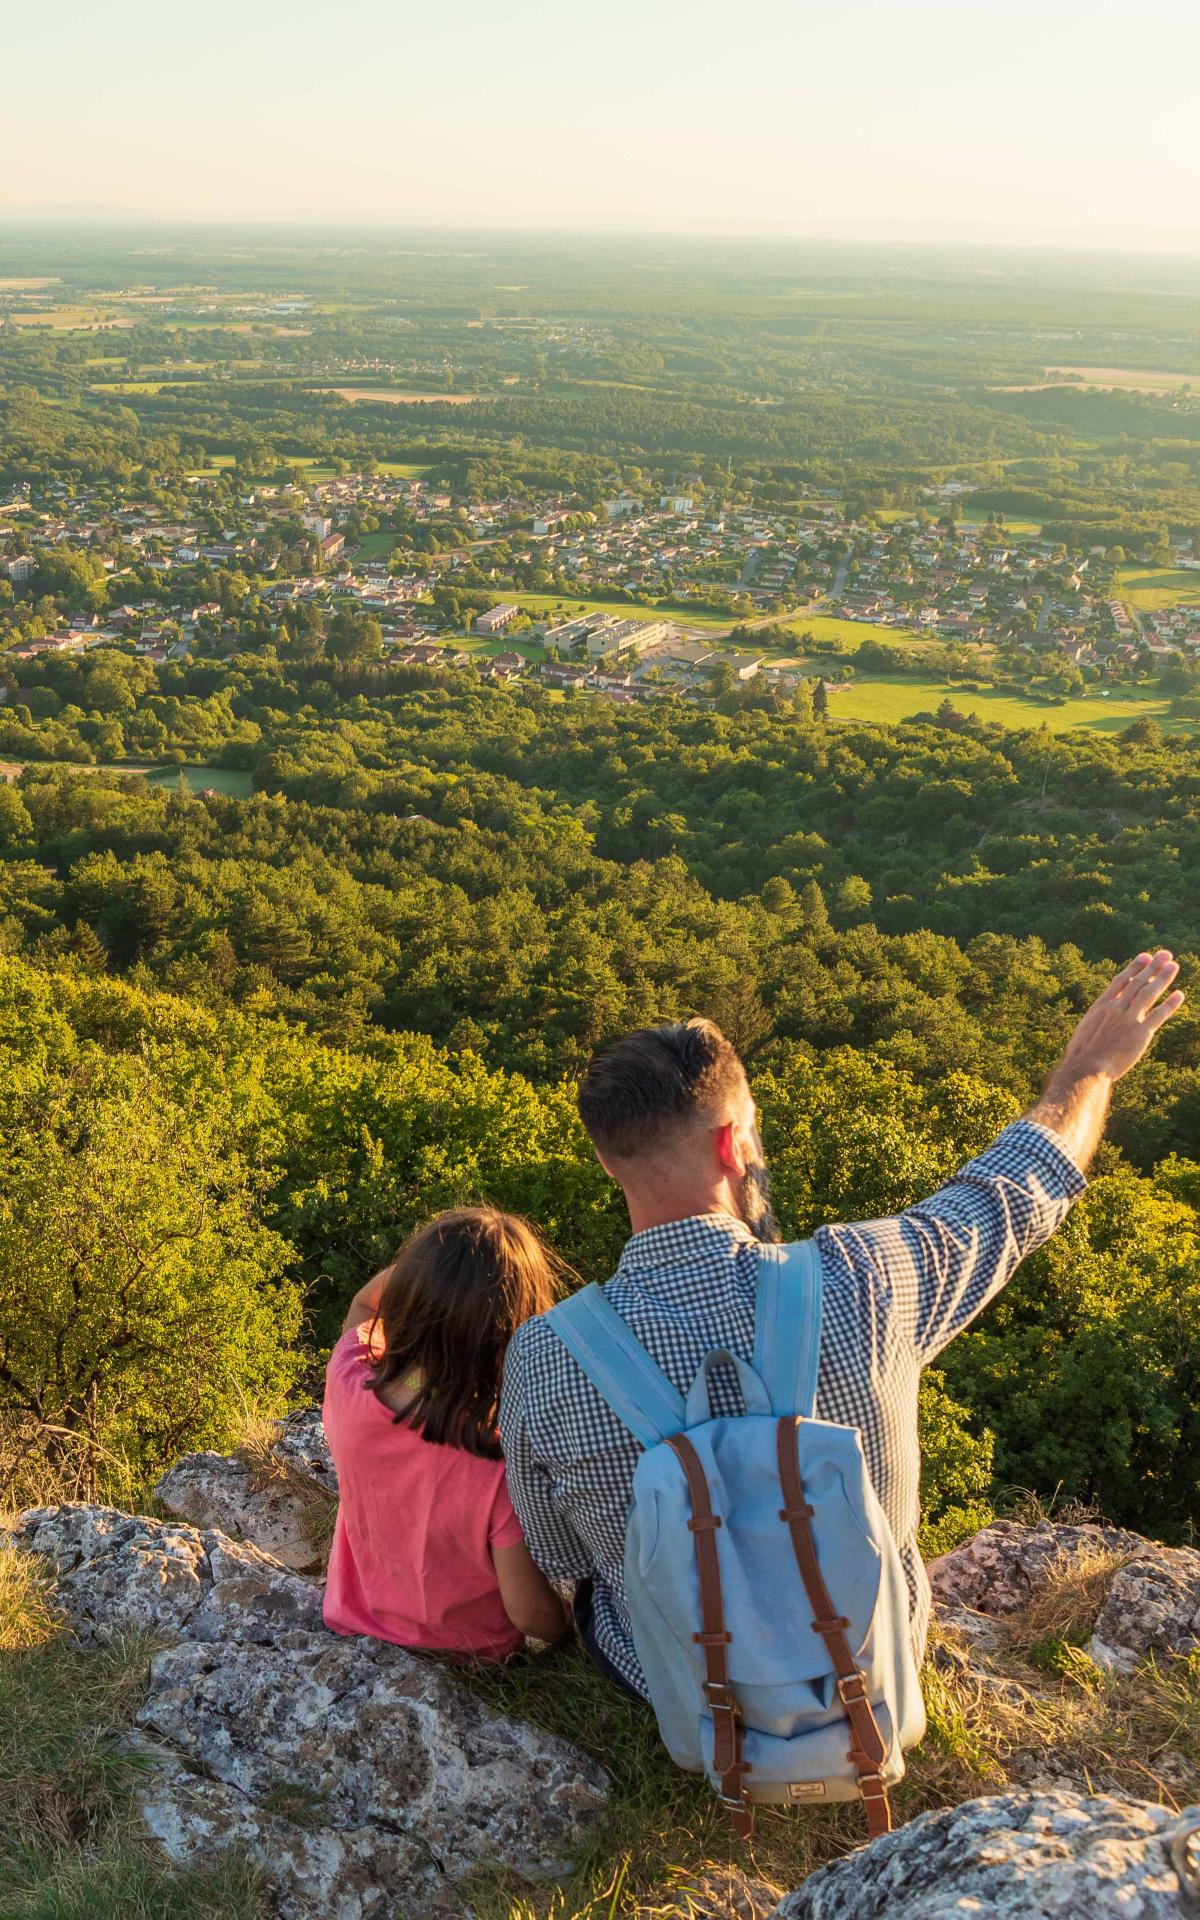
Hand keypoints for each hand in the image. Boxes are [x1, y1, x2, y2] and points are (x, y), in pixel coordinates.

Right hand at [1059, 950, 1184, 1083]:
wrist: (1085, 1068)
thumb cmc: (1082, 1054)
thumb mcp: (1085, 1030)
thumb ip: (1096, 1020)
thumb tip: (1099, 1019)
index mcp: (1101, 1005)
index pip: (1121, 980)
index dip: (1135, 967)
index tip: (1145, 957)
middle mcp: (1116, 1008)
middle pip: (1137, 982)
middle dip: (1152, 967)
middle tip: (1165, 954)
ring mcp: (1128, 1019)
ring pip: (1148, 993)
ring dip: (1162, 978)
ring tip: (1173, 965)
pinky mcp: (1140, 1033)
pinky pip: (1158, 1015)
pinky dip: (1170, 1004)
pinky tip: (1179, 994)